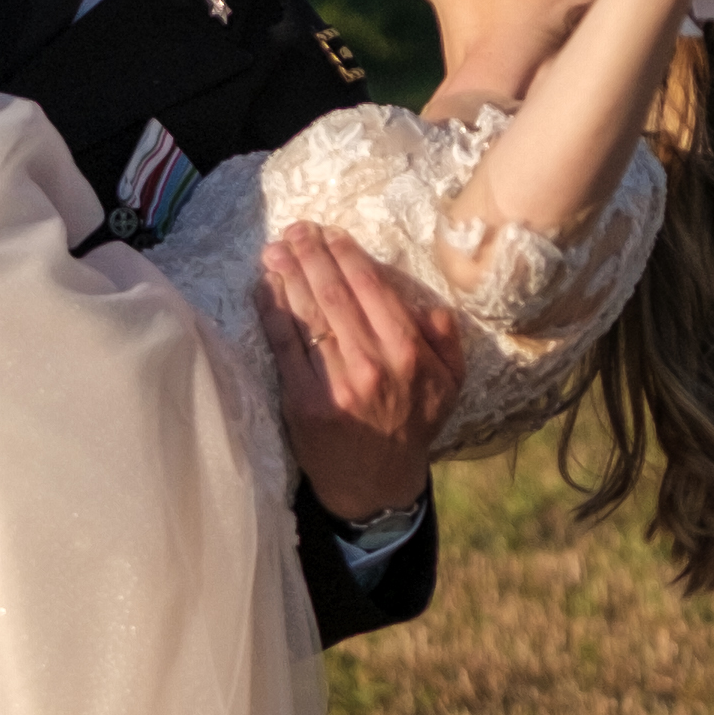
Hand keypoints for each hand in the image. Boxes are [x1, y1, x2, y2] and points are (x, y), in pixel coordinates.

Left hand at [262, 223, 454, 521]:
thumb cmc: (412, 426)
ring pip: (308, 315)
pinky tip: (264, 287)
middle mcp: (373, 364)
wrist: (377, 485)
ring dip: (288, 275)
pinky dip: (272, 311)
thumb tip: (429, 303)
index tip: (331, 233)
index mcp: (409, 354)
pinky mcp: (303, 401)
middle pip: (335, 294)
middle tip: (296, 229)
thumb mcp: (449, 384)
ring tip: (275, 248)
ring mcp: (336, 383)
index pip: (373, 289)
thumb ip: (446, 339)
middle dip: (312, 255)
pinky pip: (284, 346)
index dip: (348, 255)